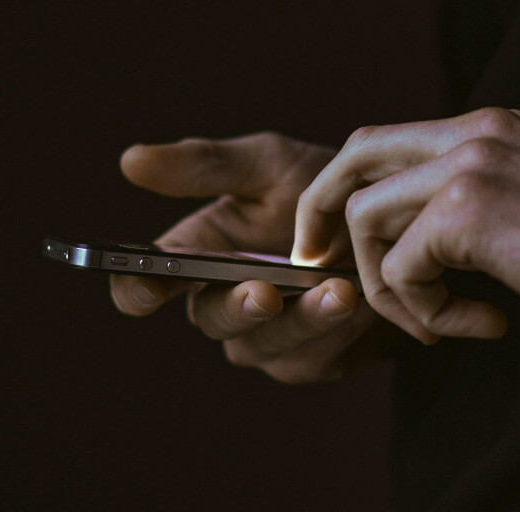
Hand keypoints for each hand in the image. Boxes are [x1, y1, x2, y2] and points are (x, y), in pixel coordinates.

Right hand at [110, 132, 397, 383]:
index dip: (137, 290)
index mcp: (198, 255)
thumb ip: (205, 166)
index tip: (147, 287)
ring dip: (299, 322)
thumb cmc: (318, 187)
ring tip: (338, 290)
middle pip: (210, 320)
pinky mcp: (310, 360)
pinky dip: (335, 334)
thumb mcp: (267, 164)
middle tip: (265, 291)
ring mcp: (266, 337)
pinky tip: (360, 305)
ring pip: (262, 346)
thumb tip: (130, 160)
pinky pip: (312, 359)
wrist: (388, 221)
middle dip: (236, 308)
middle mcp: (224, 302)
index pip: (148, 284)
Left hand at [292, 108, 519, 343]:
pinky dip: (422, 310)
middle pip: (353, 159)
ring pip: (367, 220)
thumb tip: (398, 234)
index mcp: (484, 128)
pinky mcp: (469, 210)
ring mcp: (470, 164)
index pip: (379, 142)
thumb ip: (460, 202)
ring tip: (434, 322)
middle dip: (320, 212)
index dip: (340, 188)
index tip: (327, 238)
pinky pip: (400, 269)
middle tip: (317, 263)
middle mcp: (473, 132)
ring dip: (385, 285)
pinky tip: (474, 324)